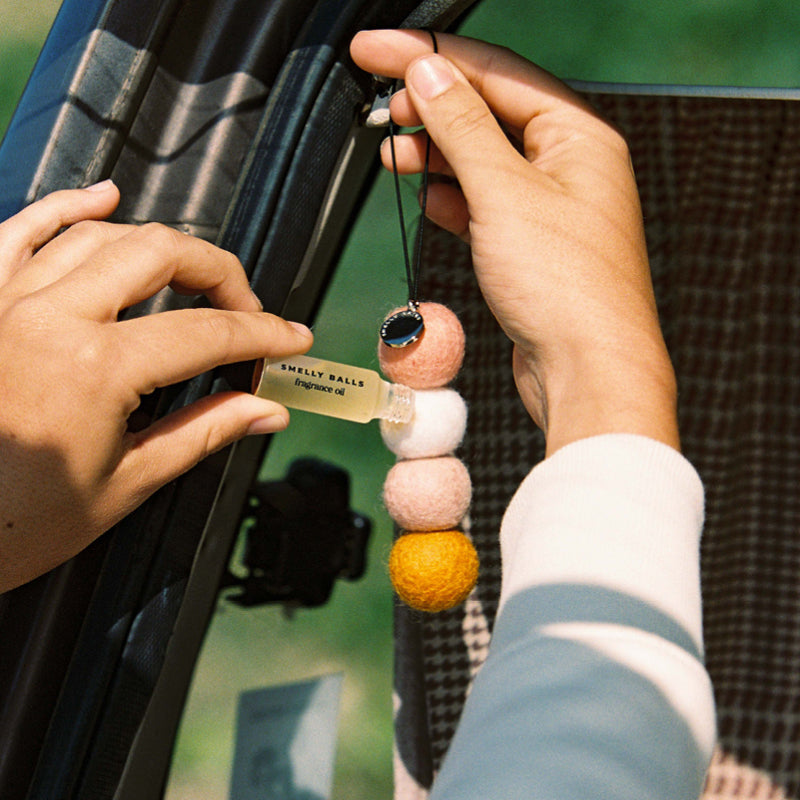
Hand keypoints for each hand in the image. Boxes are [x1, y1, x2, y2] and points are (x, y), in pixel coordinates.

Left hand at [0, 182, 312, 590]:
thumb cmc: (18, 521)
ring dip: (160, 245)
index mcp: (96, 368)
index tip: (291, 339)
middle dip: (220, 273)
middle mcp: (52, 318)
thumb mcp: (128, 481)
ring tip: (194, 272)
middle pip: (161, 254)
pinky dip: (66, 206)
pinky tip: (104, 196)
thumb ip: (205, 431)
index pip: (207, 332)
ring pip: (102, 234)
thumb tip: (267, 412)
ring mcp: (9, 301)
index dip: (262, 334)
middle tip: (247, 308)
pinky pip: (23, 229)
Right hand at [351, 31, 678, 454]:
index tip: (376, 51)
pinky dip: (451, 197)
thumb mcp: (505, 192)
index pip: (495, 72)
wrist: (587, 371)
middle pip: (488, 113)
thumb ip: (463, 127)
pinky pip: (483, 205)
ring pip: (481, 161)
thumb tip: (431, 73)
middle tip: (381, 104)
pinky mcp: (530, 246)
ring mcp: (549, 208)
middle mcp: (568, 166)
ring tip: (392, 149)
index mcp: (578, 136)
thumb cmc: (568, 289)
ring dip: (435, 153)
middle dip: (431, 107)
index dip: (430, 55)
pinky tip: (427, 195)